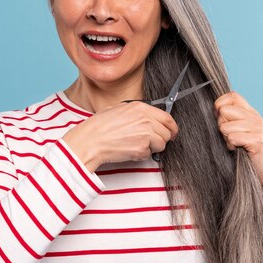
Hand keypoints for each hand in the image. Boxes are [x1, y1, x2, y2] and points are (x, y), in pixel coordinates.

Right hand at [62, 101, 178, 171]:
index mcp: (141, 107)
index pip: (167, 117)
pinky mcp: (142, 148)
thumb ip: (136, 112)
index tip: (171, 132)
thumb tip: (147, 118)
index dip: (171, 127)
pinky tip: (129, 150)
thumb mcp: (118, 109)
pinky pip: (149, 154)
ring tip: (136, 145)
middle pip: (168, 132)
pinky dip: (141, 155)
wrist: (91, 140)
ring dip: (152, 148)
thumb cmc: (99, 126)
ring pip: (161, 144)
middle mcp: (146, 119)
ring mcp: (146, 134)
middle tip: (153, 143)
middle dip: (162, 139)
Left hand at [214, 92, 262, 214]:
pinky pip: (232, 138)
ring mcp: (257, 128)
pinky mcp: (257, 141)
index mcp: (250, 112)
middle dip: (221, 125)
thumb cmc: (247, 153)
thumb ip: (230, 118)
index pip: (232, 95)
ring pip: (225, 126)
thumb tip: (214, 110)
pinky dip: (231, 146)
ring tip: (235, 145)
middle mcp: (255, 117)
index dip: (220, 105)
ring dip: (226, 138)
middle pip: (224, 110)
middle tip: (229, 136)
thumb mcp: (239, 131)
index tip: (220, 119)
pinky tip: (238, 150)